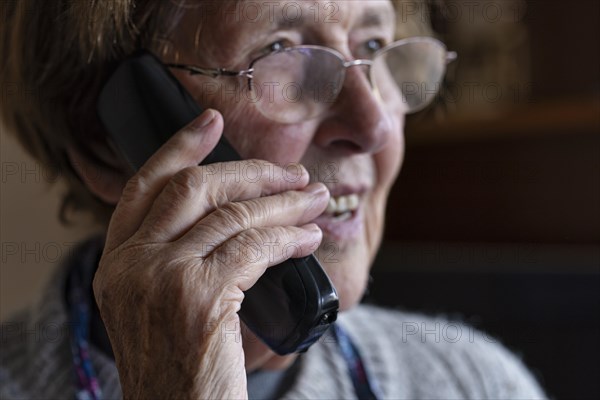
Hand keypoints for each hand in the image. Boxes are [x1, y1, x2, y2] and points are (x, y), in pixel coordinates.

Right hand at [92, 109, 328, 398]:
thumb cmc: (180, 366)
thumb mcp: (159, 305)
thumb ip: (179, 257)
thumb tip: (235, 214)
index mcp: (117, 262)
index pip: (146, 186)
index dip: (180, 147)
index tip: (212, 123)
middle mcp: (131, 264)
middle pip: (194, 188)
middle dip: (251, 172)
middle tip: (293, 173)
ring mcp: (161, 278)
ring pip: (232, 215)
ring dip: (283, 203)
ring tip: (315, 199)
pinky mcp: (199, 297)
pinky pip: (255, 247)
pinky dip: (288, 237)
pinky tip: (308, 239)